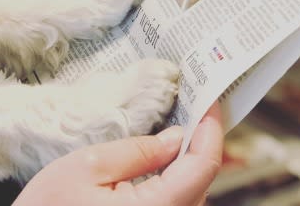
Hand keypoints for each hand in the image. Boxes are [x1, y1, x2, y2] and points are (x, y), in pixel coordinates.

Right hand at [12, 101, 222, 205]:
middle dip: (201, 145)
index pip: (202, 167)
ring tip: (179, 134)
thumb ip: (136, 151)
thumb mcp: (88, 166)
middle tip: (194, 111)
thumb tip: (174, 138)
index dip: (210, 131)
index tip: (210, 104)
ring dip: (189, 166)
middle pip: (202, 184)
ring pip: (192, 197)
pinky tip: (163, 165)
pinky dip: (177, 183)